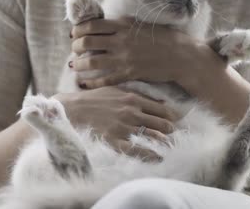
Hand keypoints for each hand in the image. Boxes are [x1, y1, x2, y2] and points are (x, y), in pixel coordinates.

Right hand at [54, 86, 179, 161]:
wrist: (72, 109)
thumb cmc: (94, 98)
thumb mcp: (117, 90)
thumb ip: (138, 94)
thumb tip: (161, 102)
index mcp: (133, 99)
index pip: (162, 109)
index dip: (172, 116)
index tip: (177, 121)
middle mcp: (131, 112)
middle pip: (161, 123)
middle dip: (170, 130)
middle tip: (173, 134)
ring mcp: (123, 127)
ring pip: (152, 136)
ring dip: (163, 142)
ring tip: (169, 146)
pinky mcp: (113, 140)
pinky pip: (136, 150)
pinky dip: (149, 155)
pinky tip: (157, 158)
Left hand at [69, 18, 197, 88]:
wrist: (181, 56)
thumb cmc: (163, 38)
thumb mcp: (140, 24)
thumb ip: (121, 25)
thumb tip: (102, 26)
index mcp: (123, 25)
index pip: (91, 25)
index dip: (78, 29)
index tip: (74, 33)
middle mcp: (121, 41)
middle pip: (87, 42)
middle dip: (75, 46)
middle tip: (74, 49)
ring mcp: (124, 58)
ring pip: (91, 62)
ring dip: (79, 64)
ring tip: (75, 65)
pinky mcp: (129, 74)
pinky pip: (104, 79)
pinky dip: (91, 82)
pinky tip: (85, 83)